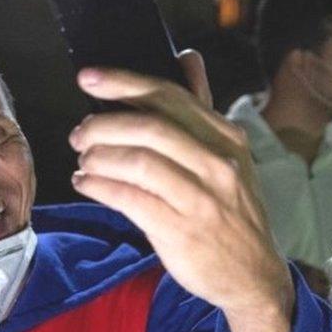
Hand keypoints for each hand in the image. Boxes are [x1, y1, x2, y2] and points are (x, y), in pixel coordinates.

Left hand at [68, 50, 293, 331]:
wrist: (252, 273)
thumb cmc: (230, 208)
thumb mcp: (227, 154)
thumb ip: (200, 107)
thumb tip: (188, 57)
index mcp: (225, 136)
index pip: (169, 97)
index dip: (124, 83)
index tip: (87, 78)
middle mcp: (217, 162)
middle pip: (149, 127)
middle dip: (103, 125)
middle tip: (78, 134)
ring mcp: (201, 197)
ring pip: (138, 162)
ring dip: (98, 158)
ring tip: (83, 161)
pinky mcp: (181, 229)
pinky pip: (130, 199)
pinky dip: (99, 187)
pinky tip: (86, 183)